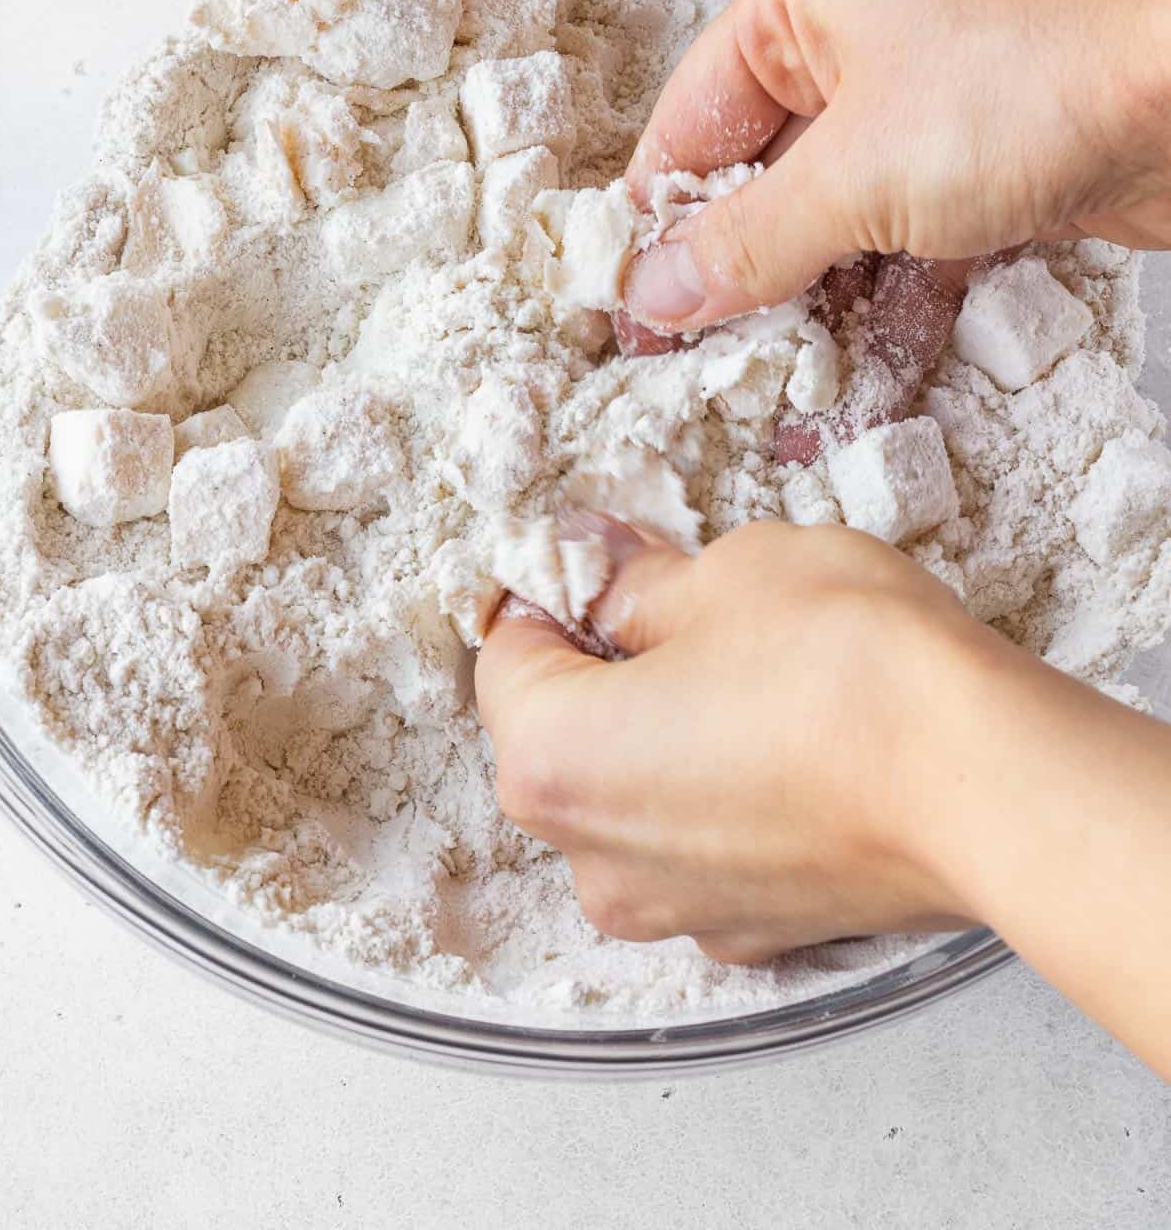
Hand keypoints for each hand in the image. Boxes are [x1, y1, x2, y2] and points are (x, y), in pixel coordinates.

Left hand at [477, 515, 1170, 1077]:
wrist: (984, 784)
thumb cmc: (846, 669)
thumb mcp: (724, 574)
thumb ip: (635, 580)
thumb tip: (603, 570)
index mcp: (552, 761)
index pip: (506, 654)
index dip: (553, 589)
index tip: (604, 559)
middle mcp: (593, 859)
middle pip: (563, 736)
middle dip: (611, 665)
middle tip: (691, 605)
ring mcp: (675, 908)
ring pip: (635, 798)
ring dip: (670, 733)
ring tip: (758, 673)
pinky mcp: (756, 932)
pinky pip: (707, 845)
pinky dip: (730, 794)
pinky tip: (795, 743)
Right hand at [622, 0, 1170, 334]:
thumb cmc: (1037, 82)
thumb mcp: (858, 178)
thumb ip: (743, 244)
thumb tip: (653, 291)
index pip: (689, 118)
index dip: (653, 221)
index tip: (624, 306)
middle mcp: (861, 27)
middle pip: (763, 172)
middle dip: (741, 274)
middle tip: (698, 360)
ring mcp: (931, 90)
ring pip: (839, 214)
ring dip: (816, 304)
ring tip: (779, 389)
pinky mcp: (988, 150)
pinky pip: (908, 235)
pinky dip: (889, 301)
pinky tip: (866, 377)